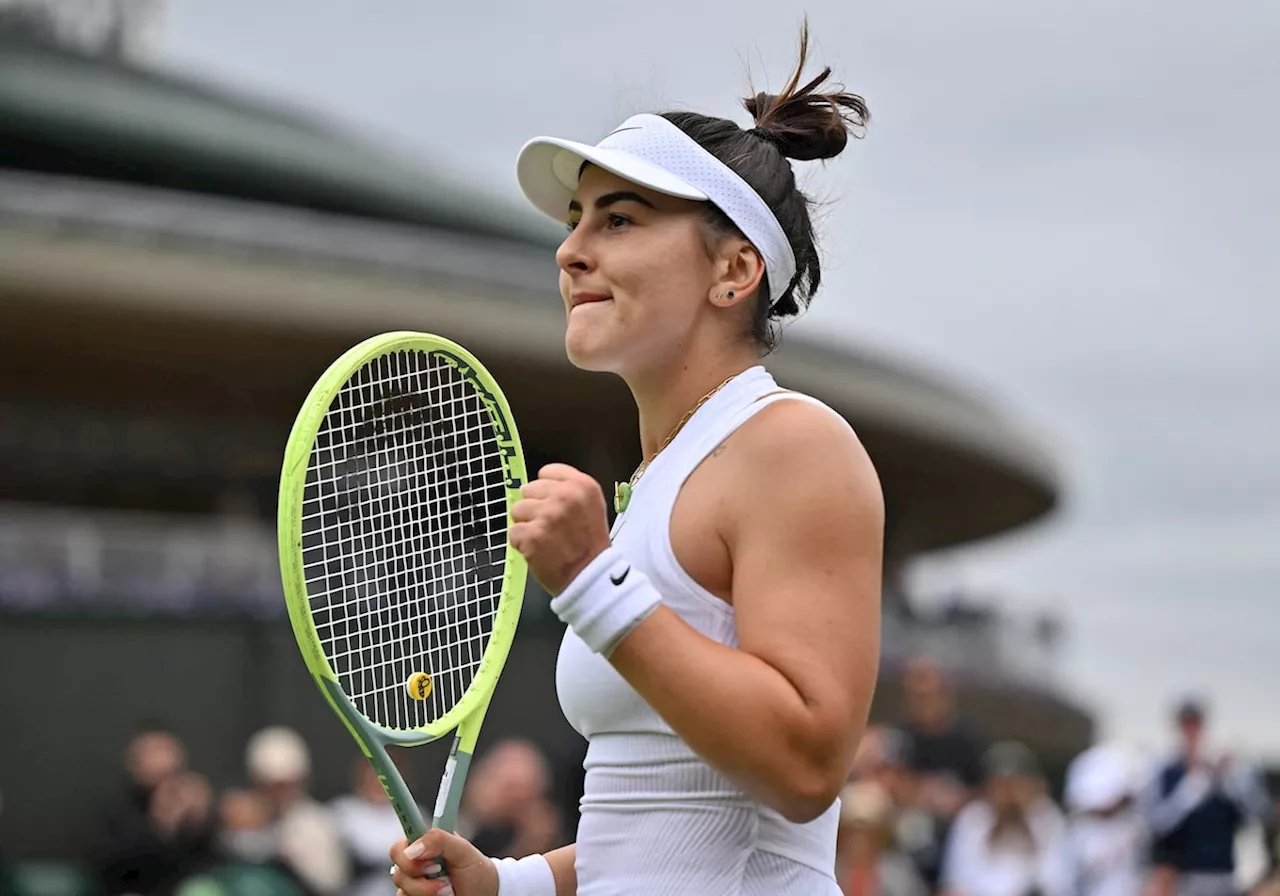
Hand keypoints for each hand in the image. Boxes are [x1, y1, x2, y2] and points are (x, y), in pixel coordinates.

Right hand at [390, 830, 496, 895]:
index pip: (402, 839)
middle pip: (397, 863)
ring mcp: (414, 882)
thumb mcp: (463, 850)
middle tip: (437, 871)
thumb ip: (440, 840)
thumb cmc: (475, 871)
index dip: (403, 847)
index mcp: (426, 843)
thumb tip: (413, 849)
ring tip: (447, 889)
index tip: (413, 854)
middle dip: (417, 870)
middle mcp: (416, 861)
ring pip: (401, 884)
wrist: (483, 895)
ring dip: (425, 889)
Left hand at [509, 464, 611, 594]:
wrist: (591, 579)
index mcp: (582, 485)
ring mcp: (547, 515)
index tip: (553, 505)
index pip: (547, 472)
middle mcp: (565, 496)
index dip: (546, 491)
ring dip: (527, 525)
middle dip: (535, 507)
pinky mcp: (531, 535)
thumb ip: (568, 490)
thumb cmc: (590, 545)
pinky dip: (522, 544)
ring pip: (517, 510)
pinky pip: (513, 533)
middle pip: (528, 490)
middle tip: (551, 527)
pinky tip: (539, 551)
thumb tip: (537, 487)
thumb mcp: (591, 506)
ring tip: (545, 539)